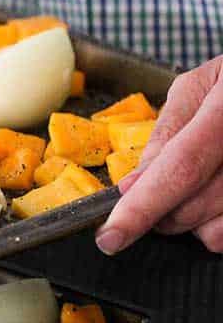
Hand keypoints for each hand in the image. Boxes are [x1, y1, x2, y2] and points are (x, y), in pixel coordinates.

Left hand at [96, 55, 222, 253]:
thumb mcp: (200, 86)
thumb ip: (167, 133)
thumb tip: (132, 186)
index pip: (181, 167)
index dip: (141, 207)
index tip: (110, 236)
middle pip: (196, 204)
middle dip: (159, 212)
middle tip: (150, 196)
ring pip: (217, 228)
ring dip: (191, 221)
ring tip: (193, 188)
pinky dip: (217, 226)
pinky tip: (216, 201)